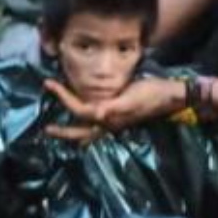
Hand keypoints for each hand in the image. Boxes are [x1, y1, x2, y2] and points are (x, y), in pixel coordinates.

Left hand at [42, 75, 188, 142]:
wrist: (170, 95)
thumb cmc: (151, 94)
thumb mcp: (132, 98)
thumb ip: (114, 107)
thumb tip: (98, 114)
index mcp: (109, 118)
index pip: (80, 110)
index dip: (63, 98)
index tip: (49, 84)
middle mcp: (109, 124)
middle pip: (80, 132)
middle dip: (63, 132)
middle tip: (47, 129)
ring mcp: (114, 122)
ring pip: (88, 131)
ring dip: (73, 129)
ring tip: (60, 126)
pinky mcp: (119, 115)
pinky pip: (97, 123)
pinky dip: (86, 121)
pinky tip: (84, 115)